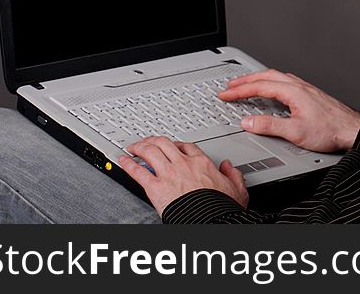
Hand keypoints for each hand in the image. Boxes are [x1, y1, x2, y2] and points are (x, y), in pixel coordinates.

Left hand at [118, 136, 248, 216]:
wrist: (210, 220)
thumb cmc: (221, 207)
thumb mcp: (237, 188)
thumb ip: (233, 174)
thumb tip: (229, 167)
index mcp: (202, 163)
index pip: (186, 146)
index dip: (176, 144)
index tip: (171, 146)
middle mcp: (183, 164)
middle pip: (164, 143)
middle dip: (153, 140)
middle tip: (147, 142)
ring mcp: (168, 174)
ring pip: (150, 151)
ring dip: (139, 147)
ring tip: (132, 147)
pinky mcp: (155, 188)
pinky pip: (138, 172)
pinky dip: (127, 164)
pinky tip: (122, 160)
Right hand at [218, 69, 359, 152]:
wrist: (351, 129)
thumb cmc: (329, 130)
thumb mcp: (295, 132)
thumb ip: (269, 126)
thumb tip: (248, 122)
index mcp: (292, 91)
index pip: (259, 86)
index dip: (239, 91)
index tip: (225, 94)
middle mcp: (298, 85)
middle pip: (266, 76)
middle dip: (245, 80)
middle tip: (230, 86)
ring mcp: (305, 88)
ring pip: (276, 77)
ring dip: (258, 79)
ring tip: (246, 85)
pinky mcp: (310, 93)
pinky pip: (285, 81)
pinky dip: (271, 82)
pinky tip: (272, 89)